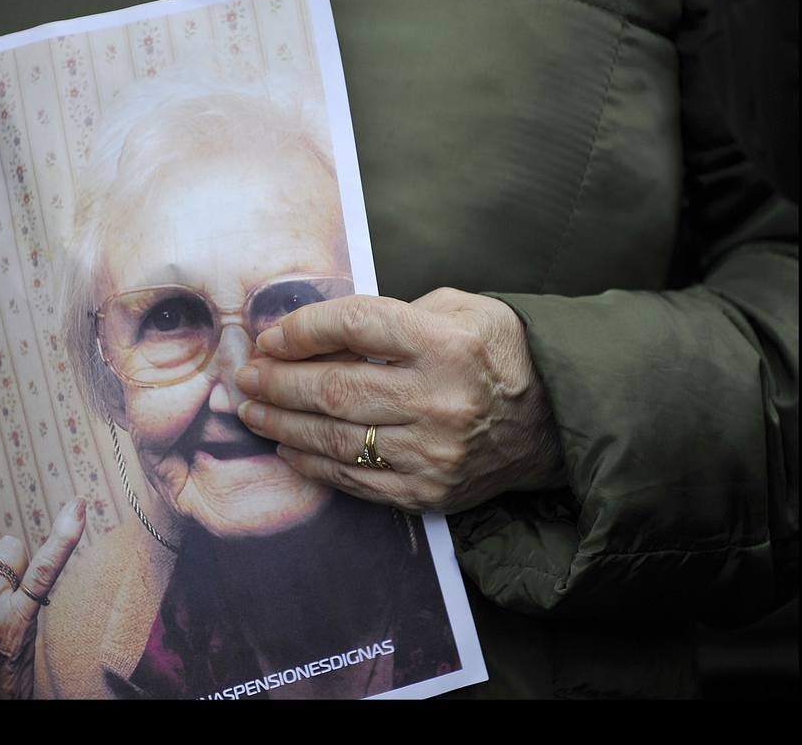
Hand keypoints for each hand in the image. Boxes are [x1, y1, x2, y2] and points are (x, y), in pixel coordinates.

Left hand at [234, 288, 564, 514]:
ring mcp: (433, 453)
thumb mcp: (460, 309)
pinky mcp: (429, 491)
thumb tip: (320, 334)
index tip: (271, 336)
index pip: (353, 327)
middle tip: (246, 375)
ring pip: (334, 438)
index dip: (302, 330)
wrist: (555, 420)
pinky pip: (354, 479)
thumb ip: (393, 316)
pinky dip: (311, 463)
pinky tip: (287, 445)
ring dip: (282, 422)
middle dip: (278, 381)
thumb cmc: (498, 353)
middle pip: (334, 388)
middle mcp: (440, 401)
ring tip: (252, 409)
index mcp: (447, 344)